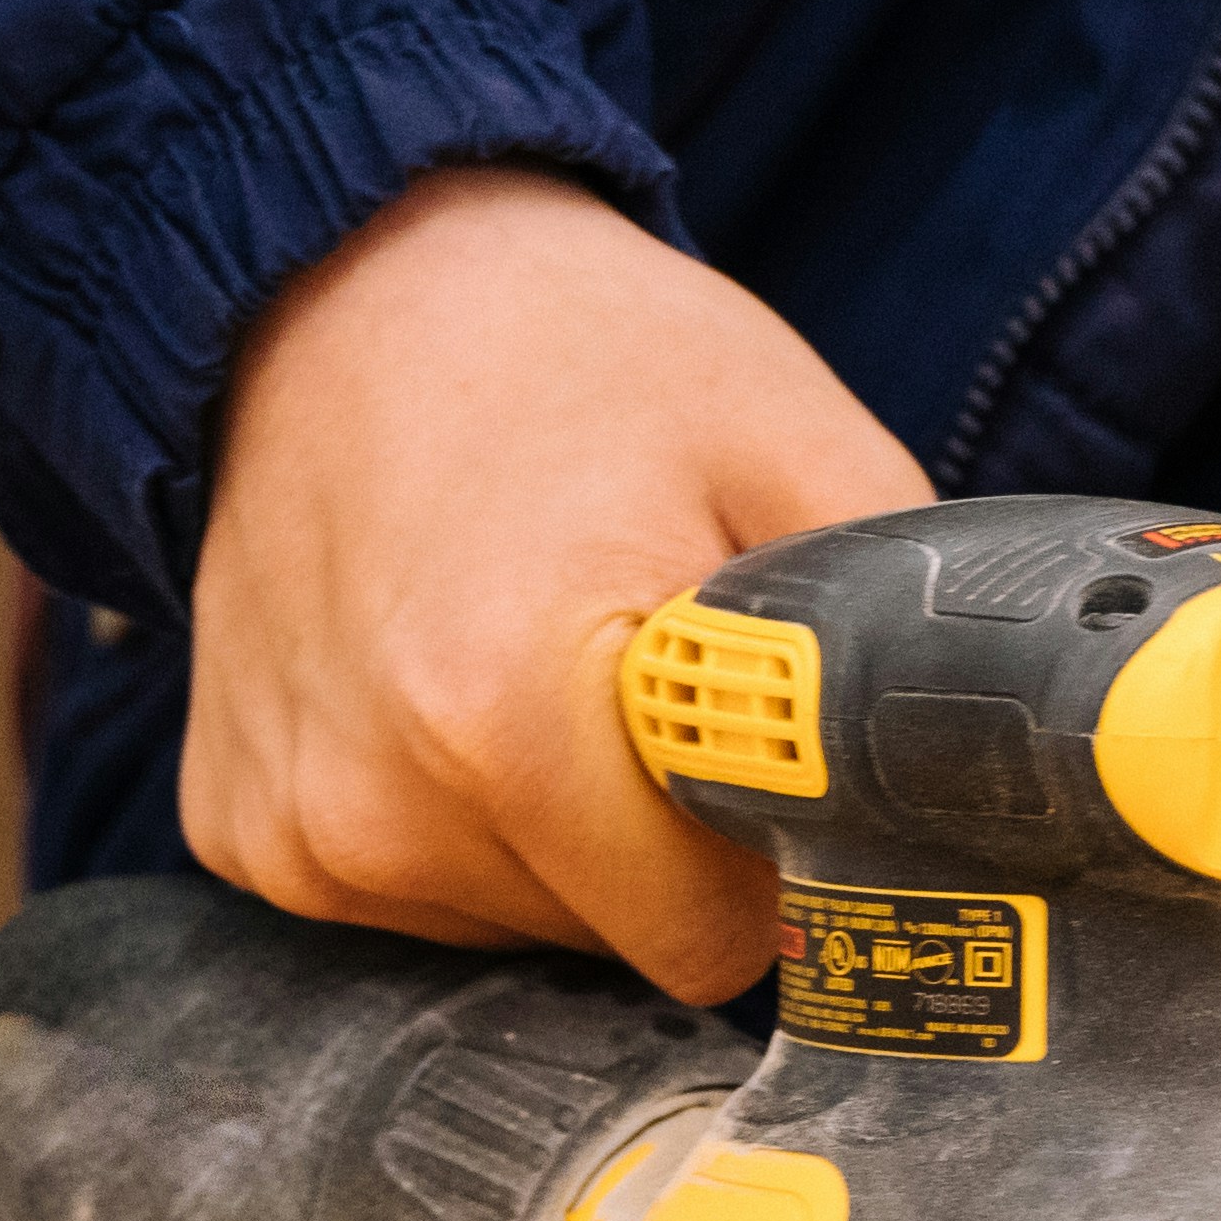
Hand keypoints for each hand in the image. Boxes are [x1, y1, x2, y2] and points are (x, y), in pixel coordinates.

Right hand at [189, 165, 925, 997]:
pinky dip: (452, 818)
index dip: (761, 854)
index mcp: (513, 720)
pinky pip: (410, 894)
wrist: (344, 278)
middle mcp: (380, 805)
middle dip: (661, 839)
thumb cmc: (584, 355)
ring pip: (516, 926)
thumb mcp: (795, 449)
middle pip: (612, 941)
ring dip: (557, 832)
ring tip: (538, 655)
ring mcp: (296, 833)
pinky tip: (446, 685)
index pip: (708, 942)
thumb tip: (981, 788)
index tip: (753, 748)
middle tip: (640, 670)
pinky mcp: (240, 834)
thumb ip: (892, 639)